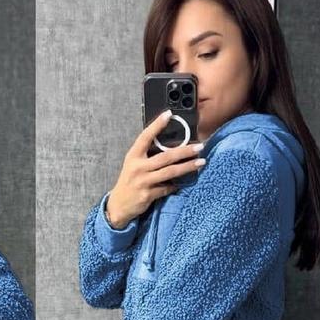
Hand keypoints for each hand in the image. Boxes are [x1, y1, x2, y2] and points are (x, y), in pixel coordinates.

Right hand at [105, 110, 206, 228]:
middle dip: (184, 151)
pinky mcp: (147, 195)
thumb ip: (147, 155)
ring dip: (187, 167)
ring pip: (169, 172)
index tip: (168, 114)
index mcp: (133, 156)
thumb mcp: (133, 165)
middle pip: (165, 156)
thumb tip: (170, 145)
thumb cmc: (129, 182)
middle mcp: (138, 168)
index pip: (145, 137)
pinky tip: (184, 182)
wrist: (118, 206)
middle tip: (199, 146)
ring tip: (201, 162)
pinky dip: (176, 185)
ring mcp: (143, 182)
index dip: (156, 125)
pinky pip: (167, 188)